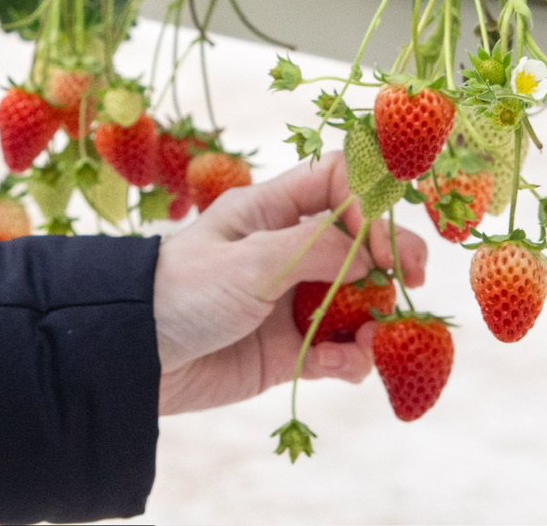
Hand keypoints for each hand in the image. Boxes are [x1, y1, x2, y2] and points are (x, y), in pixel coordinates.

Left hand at [152, 152, 427, 414]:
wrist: (134, 356)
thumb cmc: (180, 292)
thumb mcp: (248, 260)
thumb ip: (315, 252)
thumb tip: (371, 259)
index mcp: (269, 210)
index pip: (336, 181)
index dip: (370, 202)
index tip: (385, 241)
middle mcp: (285, 250)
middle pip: (360, 241)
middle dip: (392, 259)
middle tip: (412, 285)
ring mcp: (288, 300)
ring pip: (356, 300)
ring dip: (376, 318)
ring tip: (374, 338)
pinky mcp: (287, 350)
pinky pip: (337, 349)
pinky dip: (350, 358)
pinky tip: (343, 364)